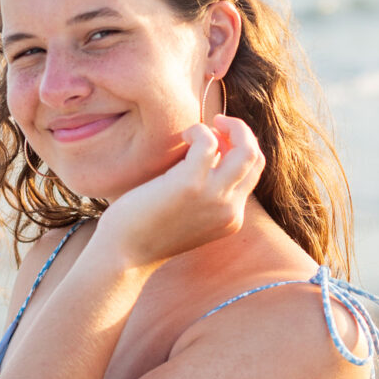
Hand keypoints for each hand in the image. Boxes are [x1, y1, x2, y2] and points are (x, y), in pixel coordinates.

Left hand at [94, 116, 265, 268]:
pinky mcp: (190, 184)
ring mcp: (213, 198)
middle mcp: (230, 210)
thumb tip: (210, 152)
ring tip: (207, 125)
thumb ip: (202, 191)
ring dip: (232, 127)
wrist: (123, 255)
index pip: (251, 174)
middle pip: (256, 159)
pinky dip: (198, 131)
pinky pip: (208, 142)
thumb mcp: (185, 214)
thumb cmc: (144, 230)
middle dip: (241, 133)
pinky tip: (181, 136)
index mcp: (230, 218)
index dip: (237, 149)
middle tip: (217, 124)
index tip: (216, 140)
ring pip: (247, 150)